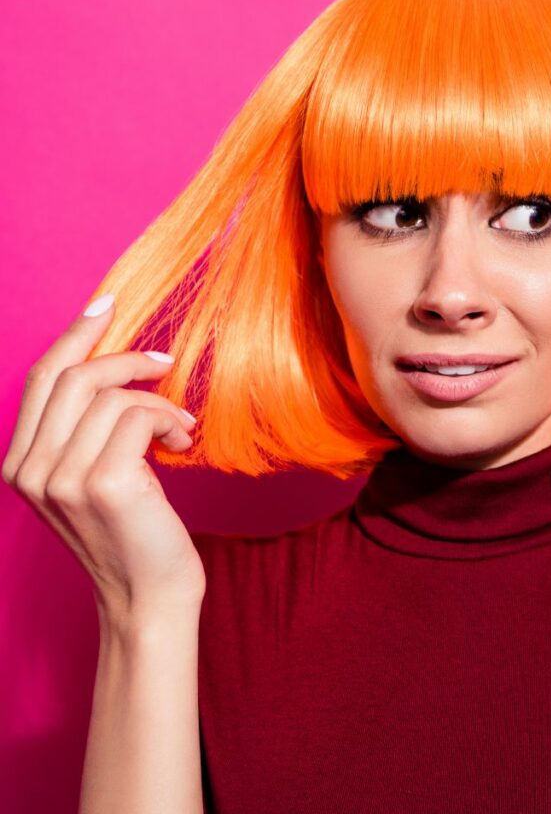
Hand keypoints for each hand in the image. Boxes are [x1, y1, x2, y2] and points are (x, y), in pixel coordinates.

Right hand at [2, 292, 205, 622]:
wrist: (149, 596)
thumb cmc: (132, 532)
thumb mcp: (93, 476)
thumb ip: (85, 431)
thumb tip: (116, 367)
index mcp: (19, 464)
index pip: (40, 379)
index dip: (75, 336)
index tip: (107, 304)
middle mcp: (29, 470)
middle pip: (72, 377)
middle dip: (126, 359)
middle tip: (166, 363)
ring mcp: (62, 478)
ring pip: (111, 395)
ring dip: (157, 401)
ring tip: (178, 427)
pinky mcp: (104, 483)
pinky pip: (138, 416)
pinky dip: (168, 419)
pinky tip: (181, 442)